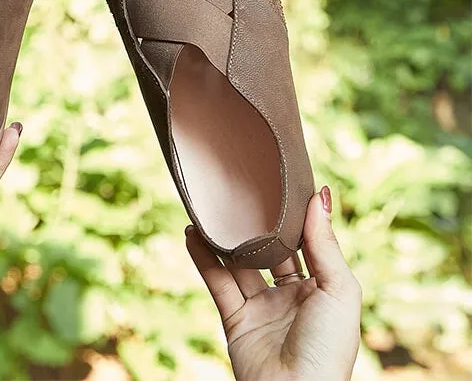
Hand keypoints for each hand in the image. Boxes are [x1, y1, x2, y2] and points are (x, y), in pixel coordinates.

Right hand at [186, 187, 360, 380]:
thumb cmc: (328, 348)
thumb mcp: (339, 291)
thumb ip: (326, 245)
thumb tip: (321, 196)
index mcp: (321, 289)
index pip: (306, 244)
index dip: (294, 218)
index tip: (281, 185)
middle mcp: (290, 297)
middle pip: (268, 251)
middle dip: (256, 225)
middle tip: (241, 190)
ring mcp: (261, 308)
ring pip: (238, 264)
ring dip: (224, 237)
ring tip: (209, 206)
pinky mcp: (235, 319)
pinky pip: (217, 282)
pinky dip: (203, 258)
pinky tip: (193, 234)